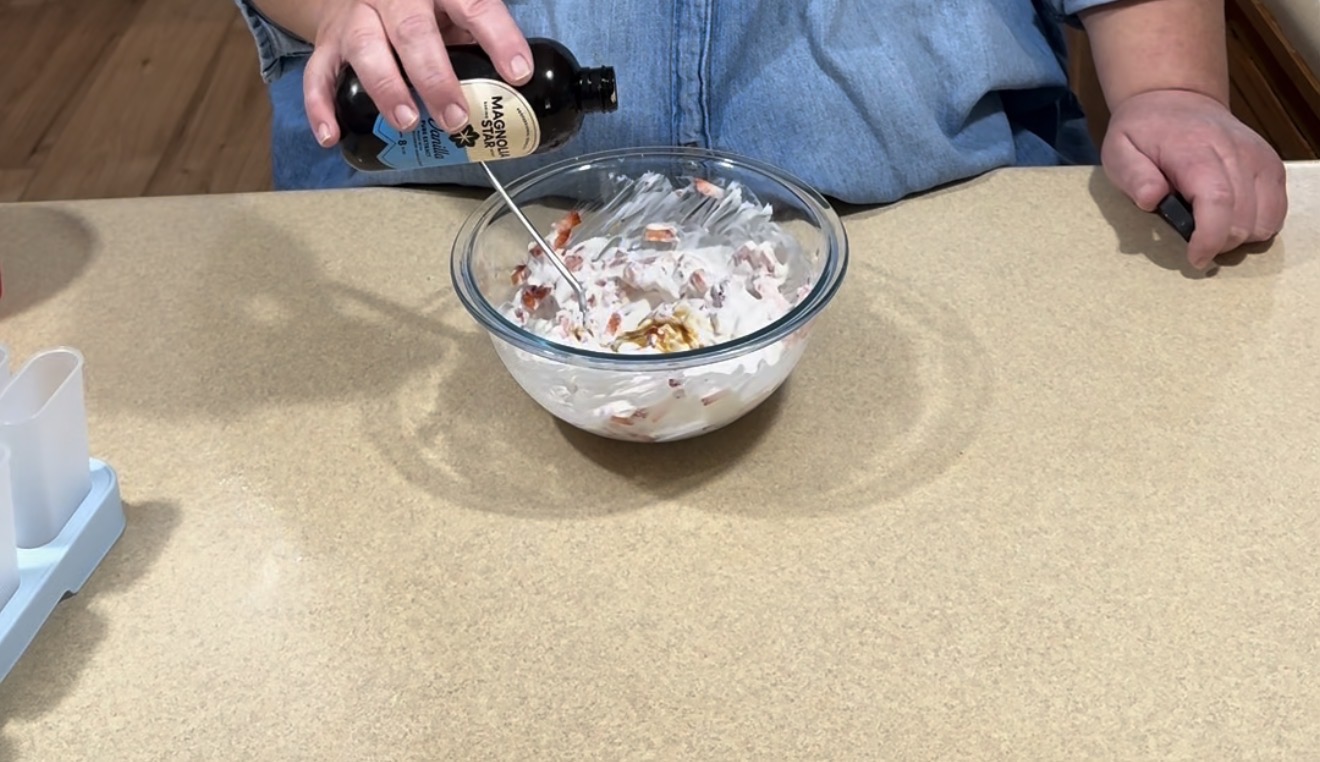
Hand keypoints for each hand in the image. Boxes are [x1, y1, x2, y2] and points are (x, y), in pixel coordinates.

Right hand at [303, 0, 531, 146]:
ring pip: (366, 49)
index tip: (519, 74)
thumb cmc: (422, 10)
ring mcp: (356, 19)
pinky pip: (319, 74)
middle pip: (413, 32)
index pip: (473, 6)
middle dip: (435, 78)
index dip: (498, 38)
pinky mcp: (328, 44)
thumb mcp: (452, 11)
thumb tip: (515, 91)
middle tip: (455, 118)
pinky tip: (332, 135)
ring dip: (387, 88)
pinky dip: (321, 107)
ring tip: (407, 123)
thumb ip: (477, 39)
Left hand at [1100, 88, 1287, 269]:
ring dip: (1239, 236)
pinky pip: (1277, 210)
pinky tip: (1231, 219)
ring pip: (1265, 220)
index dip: (1209, 238)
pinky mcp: (1271, 165)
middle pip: (1243, 218)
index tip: (1195, 258)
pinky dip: (1258, 224)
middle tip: (1193, 240)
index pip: (1217, 200)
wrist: (1175, 99)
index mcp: (1195, 150)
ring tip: (1210, 227)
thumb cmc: (1144, 132)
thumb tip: (1152, 200)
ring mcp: (1259, 157)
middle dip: (1218, 243)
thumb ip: (1133, 176)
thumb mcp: (1119, 150)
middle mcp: (1236, 152)